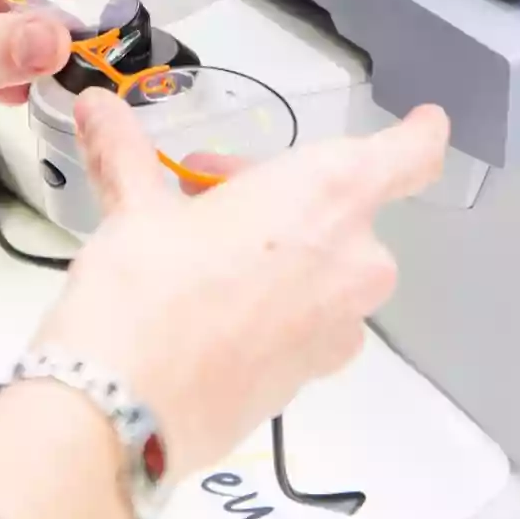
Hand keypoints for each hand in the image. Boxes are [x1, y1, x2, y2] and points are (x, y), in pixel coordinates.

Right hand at [33, 90, 449, 478]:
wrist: (125, 409)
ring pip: (324, 268)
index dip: (417, 135)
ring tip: (199, 256)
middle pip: (341, 210)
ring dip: (279, 252)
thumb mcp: (135, 208)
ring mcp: (339, 327)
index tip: (422, 122)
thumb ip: (125, 154)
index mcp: (328, 195)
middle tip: (204, 194)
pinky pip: (305, 320)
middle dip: (279, 196)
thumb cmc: (146, 289)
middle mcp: (353, 260)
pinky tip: (206, 311)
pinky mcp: (310, 377)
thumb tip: (97, 109)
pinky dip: (271, 304)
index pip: (409, 155)